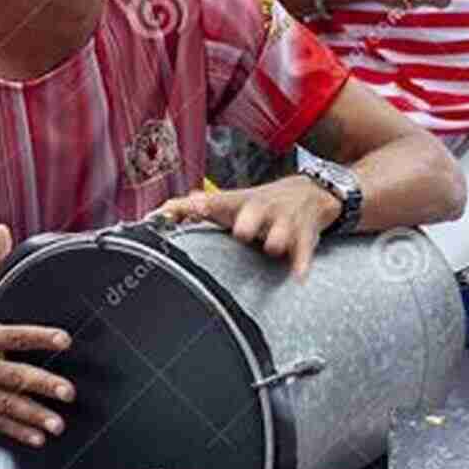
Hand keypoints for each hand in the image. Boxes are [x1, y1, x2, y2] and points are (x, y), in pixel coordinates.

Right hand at [0, 224, 75, 447]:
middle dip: (42, 385)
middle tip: (67, 392)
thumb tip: (3, 232)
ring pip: (5, 404)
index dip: (39, 336)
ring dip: (32, 415)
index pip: (13, 335)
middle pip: (13, 376)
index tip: (64, 340)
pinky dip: (14, 430)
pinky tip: (36, 437)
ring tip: (56, 424)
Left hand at [149, 175, 341, 276]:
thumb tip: (162, 210)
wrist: (306, 193)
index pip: (219, 201)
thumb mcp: (231, 201)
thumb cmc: (256, 203)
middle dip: (247, 223)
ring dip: (276, 240)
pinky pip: (304, 251)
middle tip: (241, 231)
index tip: (192, 209)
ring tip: (273, 247)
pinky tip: (298, 275)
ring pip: (281, 232)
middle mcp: (262, 209)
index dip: (205, 205)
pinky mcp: (304, 236)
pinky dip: (301, 263)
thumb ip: (196, 207)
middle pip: (254, 213)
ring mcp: (285, 221)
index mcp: (240, 202)